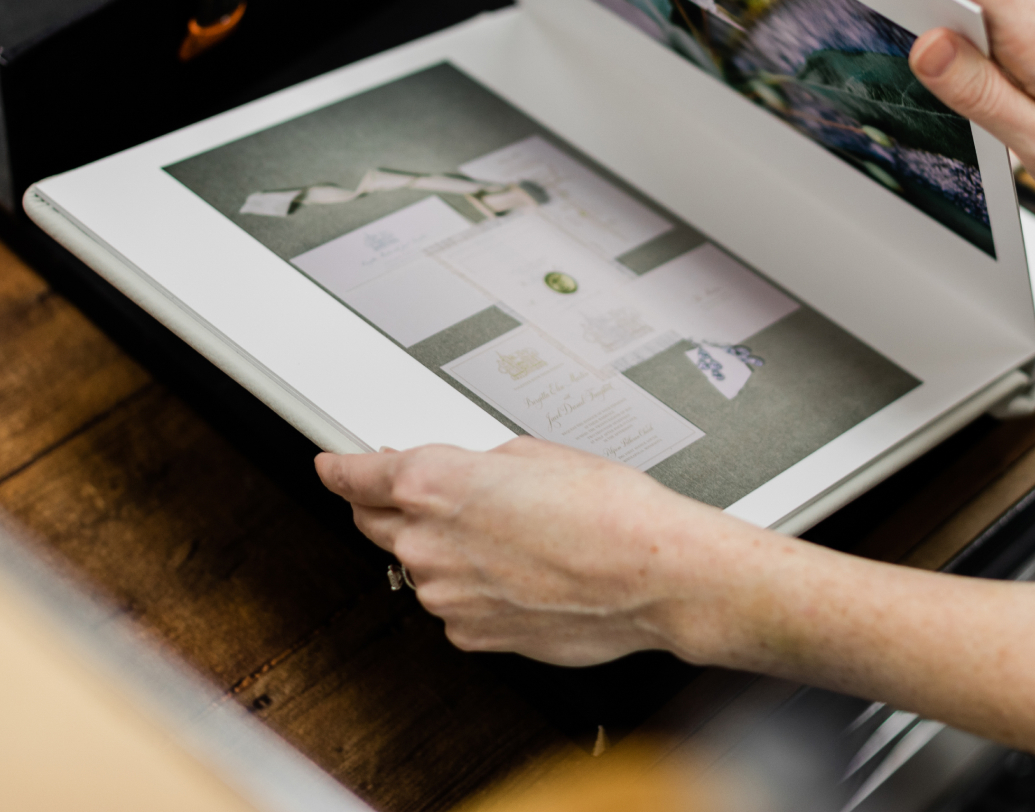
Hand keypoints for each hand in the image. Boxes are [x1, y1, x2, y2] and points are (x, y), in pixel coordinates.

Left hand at [315, 438, 758, 665]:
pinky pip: (454, 603)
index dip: (339, 467)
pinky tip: (519, 569)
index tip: (331, 464)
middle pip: (376, 520)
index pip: (356, 476)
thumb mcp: (534, 453)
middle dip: (388, 503)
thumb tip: (466, 479)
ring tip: (507, 532)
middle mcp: (428, 543)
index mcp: (434, 484)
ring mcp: (447, 596)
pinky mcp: (473, 635)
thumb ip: (477, 466)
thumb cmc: (608, 509)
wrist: (651, 574)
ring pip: (420, 565)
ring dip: (443, 547)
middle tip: (426, 490)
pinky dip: (471, 585)